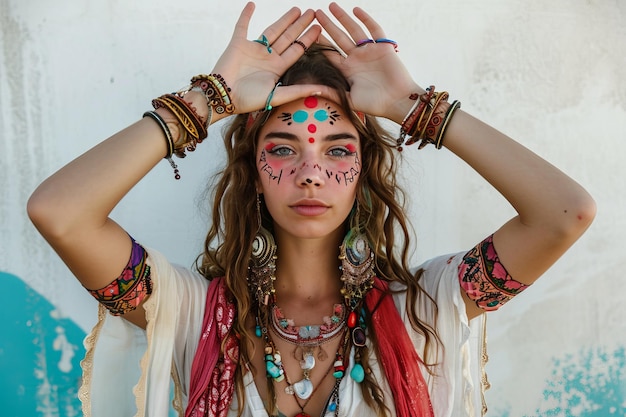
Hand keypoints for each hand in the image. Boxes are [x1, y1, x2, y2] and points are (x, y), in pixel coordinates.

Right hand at [211, 3, 335, 115]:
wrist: (224, 97)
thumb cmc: (248, 100)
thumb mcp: (277, 96)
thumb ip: (298, 91)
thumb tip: (322, 90)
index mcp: (277, 68)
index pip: (296, 50)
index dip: (308, 39)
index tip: (319, 28)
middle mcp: (267, 57)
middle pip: (288, 37)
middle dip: (300, 25)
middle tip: (312, 13)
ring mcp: (253, 49)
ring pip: (272, 30)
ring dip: (284, 19)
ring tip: (297, 9)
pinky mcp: (238, 44)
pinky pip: (242, 26)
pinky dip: (245, 15)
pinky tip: (251, 4)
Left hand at [315, 3, 422, 122]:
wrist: (398, 102)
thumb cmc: (375, 104)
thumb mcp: (350, 100)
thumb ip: (332, 93)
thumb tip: (310, 90)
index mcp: (347, 70)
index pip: (330, 53)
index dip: (320, 42)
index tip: (308, 32)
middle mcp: (357, 58)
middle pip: (339, 38)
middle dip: (327, 25)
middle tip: (315, 12)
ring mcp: (369, 51)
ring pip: (353, 30)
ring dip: (343, 18)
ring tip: (331, 6)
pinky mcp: (383, 47)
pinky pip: (374, 30)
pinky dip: (366, 19)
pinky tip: (356, 10)